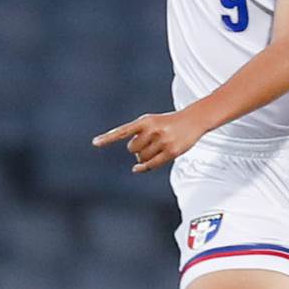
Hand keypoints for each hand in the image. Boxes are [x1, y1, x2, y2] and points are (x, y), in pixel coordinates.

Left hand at [93, 109, 207, 172]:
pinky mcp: (172, 152)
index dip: (109, 138)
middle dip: (136, 149)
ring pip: (142, 158)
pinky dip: (142, 168)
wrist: (194, 119)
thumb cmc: (168, 123)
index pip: (123, 130)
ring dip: (144, 157)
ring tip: (155, 149)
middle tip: (147, 144)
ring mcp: (163, 141)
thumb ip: (140, 137)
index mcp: (145, 120)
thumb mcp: (152, 122)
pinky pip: (152, 165)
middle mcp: (153, 130)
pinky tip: (137, 169)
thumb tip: (136, 165)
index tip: (95, 143)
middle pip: (132, 149)